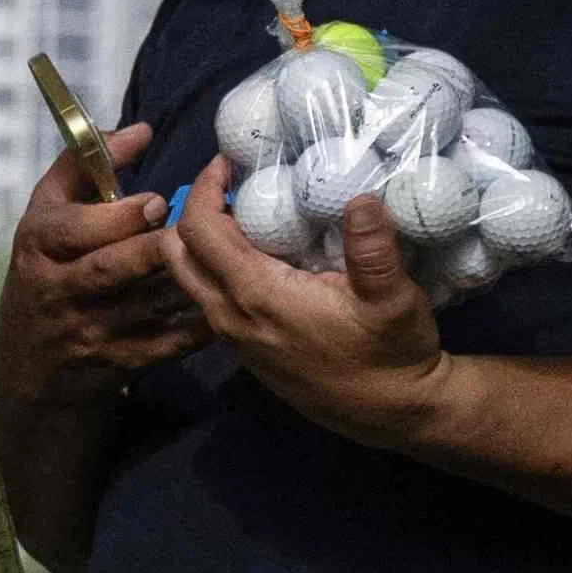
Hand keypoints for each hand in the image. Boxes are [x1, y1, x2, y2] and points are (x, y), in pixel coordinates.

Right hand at [0, 117, 196, 391]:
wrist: (29, 367)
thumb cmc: (49, 271)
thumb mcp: (47, 216)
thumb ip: (86, 167)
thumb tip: (141, 130)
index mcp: (39, 245)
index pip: (71, 229)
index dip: (117, 216)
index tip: (157, 201)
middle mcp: (56, 290)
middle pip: (106, 269)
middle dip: (152, 249)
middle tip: (190, 231)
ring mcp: (83, 330)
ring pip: (140, 306)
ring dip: (184, 283)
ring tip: (221, 259)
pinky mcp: (112, 362)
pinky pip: (161, 345)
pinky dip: (193, 327)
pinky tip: (221, 303)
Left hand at [167, 159, 459, 447]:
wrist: (390, 411)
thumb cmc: (391, 354)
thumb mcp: (393, 299)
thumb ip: (373, 249)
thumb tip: (360, 197)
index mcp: (256, 296)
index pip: (200, 231)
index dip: (203, 188)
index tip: (228, 161)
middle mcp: (231, 317)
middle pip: (178, 254)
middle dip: (192, 210)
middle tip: (229, 181)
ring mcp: (234, 336)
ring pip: (190, 278)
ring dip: (202, 239)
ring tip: (242, 206)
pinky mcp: (245, 347)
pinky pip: (210, 297)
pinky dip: (216, 265)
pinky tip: (255, 247)